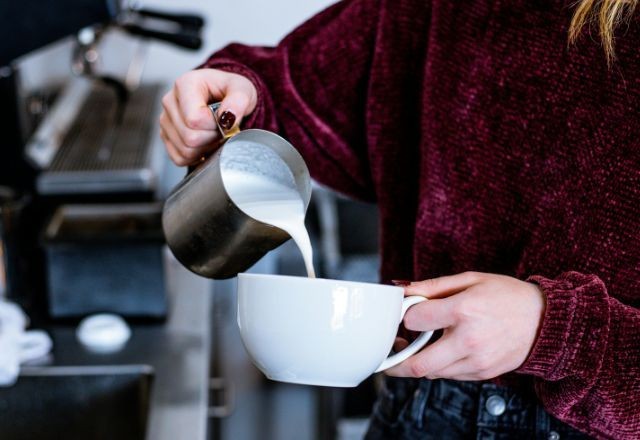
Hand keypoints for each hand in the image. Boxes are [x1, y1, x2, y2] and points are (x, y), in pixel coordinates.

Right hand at [159, 68, 257, 165]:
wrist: (223, 97)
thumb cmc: (229, 91)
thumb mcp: (242, 89)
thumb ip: (239, 100)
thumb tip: (227, 117)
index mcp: (185, 84)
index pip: (194, 119)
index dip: (215, 126)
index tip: (224, 119)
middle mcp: (170, 101)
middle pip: (189, 138)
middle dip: (212, 138)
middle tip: (221, 128)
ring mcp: (165, 120)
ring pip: (185, 151)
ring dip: (205, 148)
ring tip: (213, 134)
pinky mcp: (166, 137)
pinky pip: (180, 158)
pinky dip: (196, 156)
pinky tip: (205, 143)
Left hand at [386, 272, 544, 380]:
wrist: (545, 320)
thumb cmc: (507, 295)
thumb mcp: (470, 279)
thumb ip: (433, 286)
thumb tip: (403, 291)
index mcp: (464, 310)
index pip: (415, 320)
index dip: (405, 316)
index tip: (406, 313)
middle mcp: (469, 340)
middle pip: (418, 364)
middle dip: (395, 362)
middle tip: (389, 354)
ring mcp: (477, 361)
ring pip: (432, 372)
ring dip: (418, 363)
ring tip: (416, 346)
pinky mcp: (483, 373)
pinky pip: (450, 375)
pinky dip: (439, 366)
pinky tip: (442, 351)